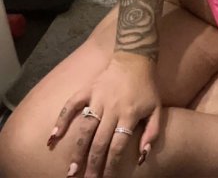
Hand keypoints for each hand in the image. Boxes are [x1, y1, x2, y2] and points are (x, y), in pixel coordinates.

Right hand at [47, 52, 160, 176]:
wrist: (135, 58)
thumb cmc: (146, 86)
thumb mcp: (156, 108)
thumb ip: (152, 132)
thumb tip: (143, 157)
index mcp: (129, 114)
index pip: (118, 146)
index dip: (111, 165)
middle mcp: (112, 108)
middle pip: (100, 141)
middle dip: (92, 164)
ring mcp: (98, 98)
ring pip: (85, 128)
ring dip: (77, 150)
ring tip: (71, 170)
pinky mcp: (88, 89)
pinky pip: (72, 104)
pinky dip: (62, 119)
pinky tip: (53, 136)